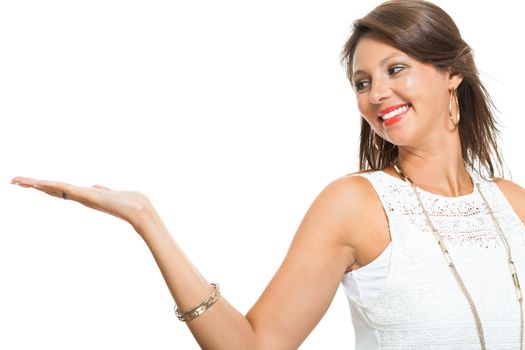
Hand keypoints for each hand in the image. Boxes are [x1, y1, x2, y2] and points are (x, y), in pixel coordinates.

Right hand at [11, 177, 153, 230]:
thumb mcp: (111, 193)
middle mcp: (80, 197)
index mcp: (85, 195)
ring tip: (17, 180)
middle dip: (33, 185)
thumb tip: (97, 187)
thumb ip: (103, 190)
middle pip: (52, 189)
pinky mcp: (86, 195)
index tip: (31, 183)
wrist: (138, 210)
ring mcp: (82, 197)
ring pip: (54, 188)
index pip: (60, 189)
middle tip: (14, 181)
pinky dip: (51, 185)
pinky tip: (38, 183)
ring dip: (36, 183)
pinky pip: (65, 188)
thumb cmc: (128, 203)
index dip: (45, 186)